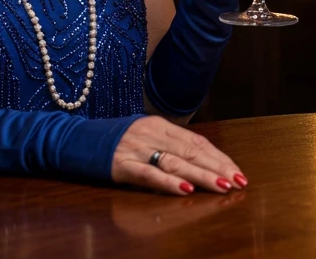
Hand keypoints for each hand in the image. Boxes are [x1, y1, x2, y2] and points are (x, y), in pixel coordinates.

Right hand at [111, 115, 247, 194]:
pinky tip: (185, 189)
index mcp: (161, 126)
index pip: (197, 141)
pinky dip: (168, 182)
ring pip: (175, 162)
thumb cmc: (116, 141)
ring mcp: (137, 149)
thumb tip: (202, 160)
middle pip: (191, 151)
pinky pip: (148, 174)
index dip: (219, 157)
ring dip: (201, 175)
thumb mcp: (146, 136)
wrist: (77, 139)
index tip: (237, 172)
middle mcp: (152, 134)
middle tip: (238, 181)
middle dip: (217, 168)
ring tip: (222, 186)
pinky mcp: (121, 164)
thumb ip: (170, 145)